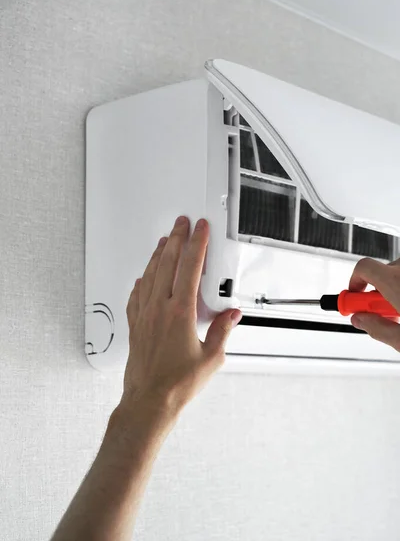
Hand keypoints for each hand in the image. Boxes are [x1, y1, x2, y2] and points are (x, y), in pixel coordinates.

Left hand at [122, 216, 241, 417]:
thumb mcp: (211, 358)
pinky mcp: (135, 326)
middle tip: (181, 223)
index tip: (200, 229)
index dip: (197, 244)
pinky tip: (143, 278)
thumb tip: (232, 315)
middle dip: (176, 239)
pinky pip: (136, 295)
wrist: (149, 401)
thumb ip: (223, 331)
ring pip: (150, 275)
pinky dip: (142, 281)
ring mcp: (144, 316)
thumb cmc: (177, 384)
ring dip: (158, 255)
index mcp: (180, 313)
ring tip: (164, 241)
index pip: (190, 267)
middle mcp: (159, 309)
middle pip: (167, 263)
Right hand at [349, 257, 399, 350]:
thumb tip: (361, 320)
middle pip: (384, 270)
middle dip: (380, 289)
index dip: (354, 282)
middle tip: (386, 311)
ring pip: (399, 272)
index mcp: (398, 282)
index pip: (364, 268)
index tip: (355, 297)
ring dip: (397, 287)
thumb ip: (378, 329)